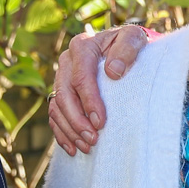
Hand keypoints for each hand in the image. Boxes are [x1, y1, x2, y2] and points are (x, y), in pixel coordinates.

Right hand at [48, 25, 150, 154]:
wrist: (123, 48)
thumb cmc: (130, 46)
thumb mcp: (134, 39)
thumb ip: (127, 48)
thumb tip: (113, 71)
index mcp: (82, 47)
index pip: (81, 77)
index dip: (89, 101)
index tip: (100, 122)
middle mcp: (66, 61)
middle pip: (64, 95)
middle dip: (77, 120)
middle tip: (93, 140)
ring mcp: (61, 77)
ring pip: (56, 107)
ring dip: (70, 130)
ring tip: (87, 147)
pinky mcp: (60, 91)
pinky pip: (54, 115)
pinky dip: (62, 133)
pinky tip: (73, 148)